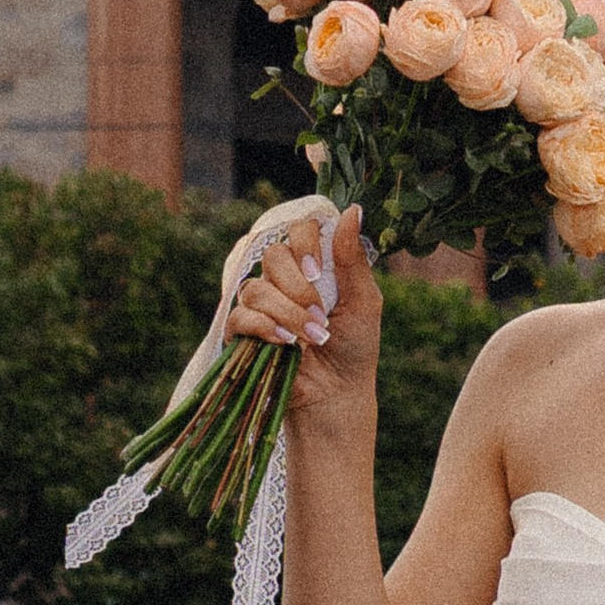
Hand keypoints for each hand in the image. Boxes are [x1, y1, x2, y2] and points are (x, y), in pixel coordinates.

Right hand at [225, 207, 381, 416]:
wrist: (337, 394)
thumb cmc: (355, 347)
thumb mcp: (363, 300)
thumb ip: (352, 258)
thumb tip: (353, 210)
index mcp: (312, 266)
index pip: (297, 229)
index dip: (305, 244)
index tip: (318, 271)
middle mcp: (283, 280)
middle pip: (273, 255)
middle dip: (298, 286)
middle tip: (319, 312)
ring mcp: (260, 306)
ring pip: (256, 288)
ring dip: (287, 312)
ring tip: (312, 338)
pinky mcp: (243, 334)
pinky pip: (240, 316)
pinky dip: (265, 328)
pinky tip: (286, 344)